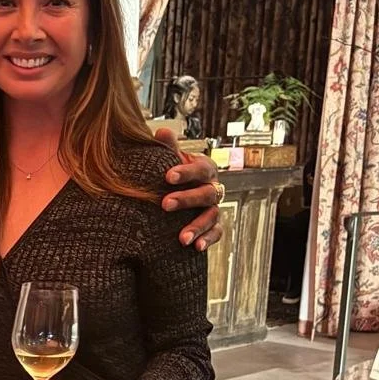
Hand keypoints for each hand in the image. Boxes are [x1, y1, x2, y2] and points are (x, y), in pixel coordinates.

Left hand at [152, 126, 223, 249]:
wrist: (177, 194)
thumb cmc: (172, 174)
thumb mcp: (170, 160)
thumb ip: (167, 148)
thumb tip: (161, 132)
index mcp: (204, 169)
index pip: (201, 168)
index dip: (186, 172)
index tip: (168, 176)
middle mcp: (213, 187)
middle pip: (207, 193)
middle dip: (187, 199)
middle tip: (165, 204)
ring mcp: (214, 208)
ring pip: (211, 216)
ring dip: (197, 226)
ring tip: (182, 238)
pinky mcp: (214, 226)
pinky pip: (217, 233)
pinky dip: (208, 239)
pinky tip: (197, 247)